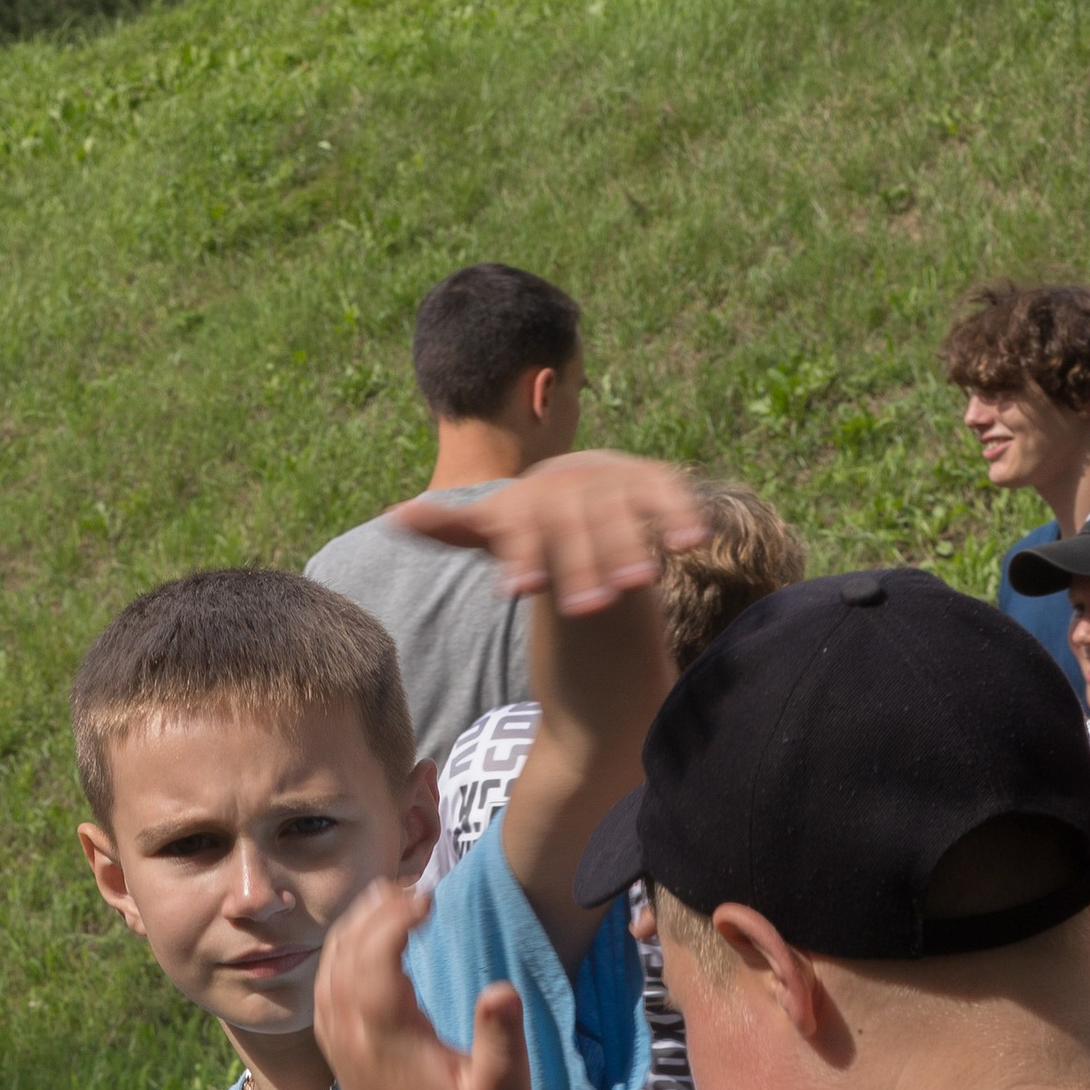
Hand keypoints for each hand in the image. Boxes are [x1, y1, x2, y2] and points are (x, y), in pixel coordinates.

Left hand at [316, 881, 530, 1089]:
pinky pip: (327, 994)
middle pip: (346, 956)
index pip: (376, 959)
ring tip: (390, 902)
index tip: (428, 898)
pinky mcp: (342, 1058)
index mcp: (389, 1039)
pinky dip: (342, 958)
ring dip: (355, 931)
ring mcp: (342, 1049)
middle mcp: (354, 1040)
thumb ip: (501, 1039)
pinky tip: (365, 946)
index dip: (395, 919)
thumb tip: (500, 990)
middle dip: (374, 914)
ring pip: (330, 971)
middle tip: (411, 887)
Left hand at [392, 451, 708, 615]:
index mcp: (527, 497)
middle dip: (579, 562)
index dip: (521, 554)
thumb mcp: (493, 527)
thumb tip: (393, 518)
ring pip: (619, 512)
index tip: (519, 591)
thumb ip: (453, 527)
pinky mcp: (652, 482)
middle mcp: (571, 482)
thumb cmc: (529, 522)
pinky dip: (681, 512)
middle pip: (572, 523)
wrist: (578, 484)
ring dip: (628, 545)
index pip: (520, 525)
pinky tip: (696, 541)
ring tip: (641, 584)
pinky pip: (668, 494)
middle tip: (586, 610)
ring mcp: (613, 479)